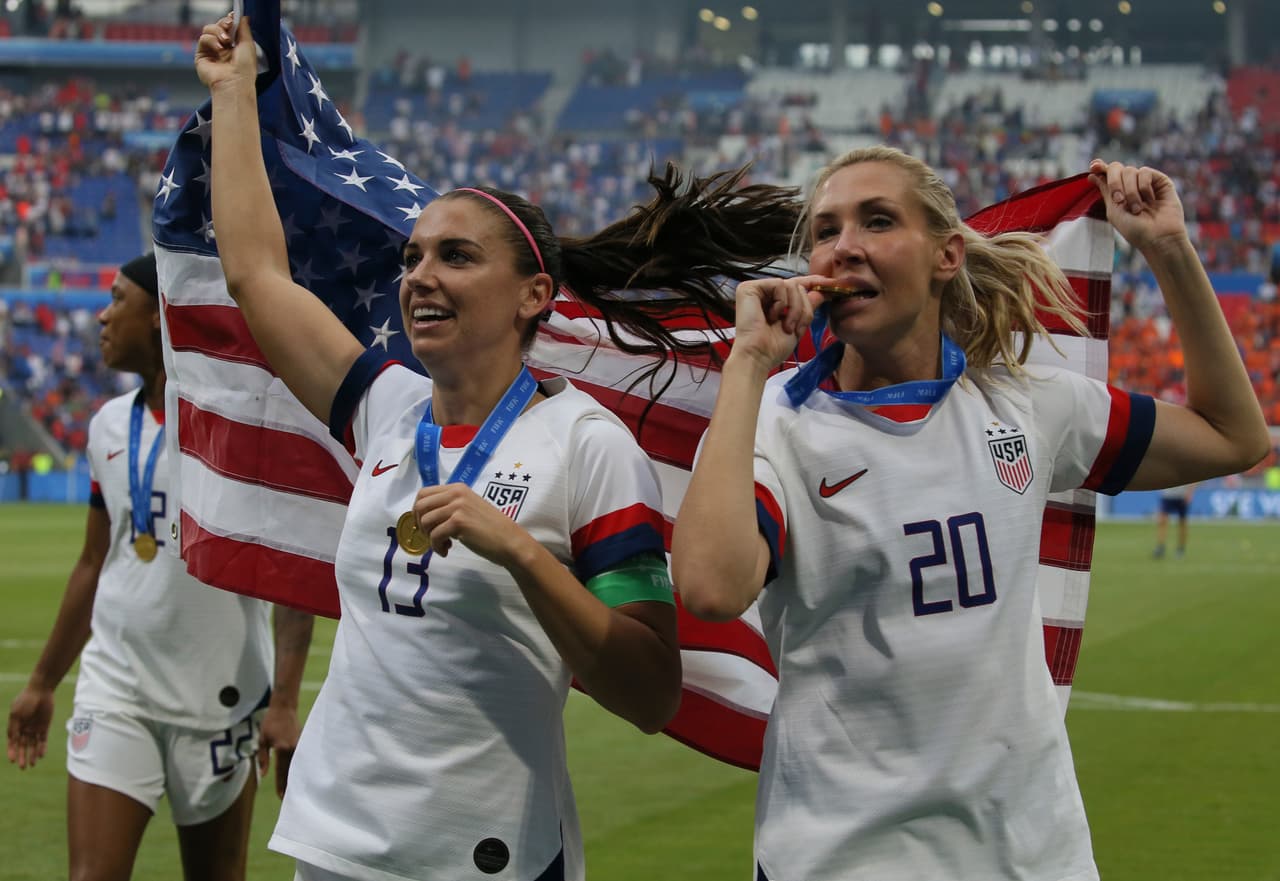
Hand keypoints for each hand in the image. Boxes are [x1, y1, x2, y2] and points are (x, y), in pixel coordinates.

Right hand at [7, 686, 54, 769]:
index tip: (12, 760)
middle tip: (23, 767)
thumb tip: (13, 740)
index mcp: (15, 726)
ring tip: (31, 765)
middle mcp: (24, 729)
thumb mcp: (16, 714)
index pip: (13, 742)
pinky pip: (43, 739)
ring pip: (33, 745)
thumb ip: (14, 727)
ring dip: (32, 754)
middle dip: (23, 756)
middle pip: (23, 746)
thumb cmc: (25, 701)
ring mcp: (35, 728)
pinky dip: (42, 747)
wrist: (41, 690)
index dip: (12, 751)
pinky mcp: (44, 726)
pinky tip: (40, 755)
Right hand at [195, 14, 256, 89]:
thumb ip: (244, 29)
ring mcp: (211, 51)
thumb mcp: (248, 44)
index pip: (227, 27)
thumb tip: (243, 17)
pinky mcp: (201, 55)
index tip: (232, 18)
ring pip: (208, 29)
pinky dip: (211, 40)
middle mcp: (222, 48)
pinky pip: (203, 38)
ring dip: (217, 32)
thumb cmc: (245, 68)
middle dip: (223, 24)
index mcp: (234, 46)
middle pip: (217, 25)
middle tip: (229, 27)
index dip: (228, 21)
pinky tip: (219, 48)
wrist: (235, 81)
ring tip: (226, 42)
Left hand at [257, 701, 300, 797]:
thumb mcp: (262, 740)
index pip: (281, 771)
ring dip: (296, 777)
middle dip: (290, 785)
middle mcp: (294, 749)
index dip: (281, 785)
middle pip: (292, 771)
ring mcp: (301, 745)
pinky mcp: (303, 742)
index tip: (282, 797)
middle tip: (290, 799)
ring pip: (298, 765)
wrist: (285, 707)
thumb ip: (263, 758)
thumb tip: (263, 775)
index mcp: (282, 749)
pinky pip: (301, 758)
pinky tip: (299, 773)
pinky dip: (300, 767)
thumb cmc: (271, 722)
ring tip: (295, 789)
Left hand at [413, 483, 531, 567]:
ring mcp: (457, 506)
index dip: (418, 511)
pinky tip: (446, 551)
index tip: (426, 525)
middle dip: (420, 524)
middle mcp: (456, 493)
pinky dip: (436, 547)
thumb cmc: (491, 529)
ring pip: (425, 522)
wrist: (510, 541)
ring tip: (443, 545)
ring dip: (429, 538)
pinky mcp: (458, 522)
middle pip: (420, 505)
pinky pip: (434, 536)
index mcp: (457, 488)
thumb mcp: (469, 509)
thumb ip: (450, 507)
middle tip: (430, 536)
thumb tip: (426, 517)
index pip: (424, 493)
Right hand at [729, 275, 830, 370]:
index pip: (795, 286)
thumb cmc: (773, 347)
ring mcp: (755, 290)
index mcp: (772, 301)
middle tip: (798, 328)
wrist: (758, 356)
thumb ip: (808, 306)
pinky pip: (778, 284)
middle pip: (797, 286)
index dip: (812, 282)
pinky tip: (771, 317)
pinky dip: (781, 303)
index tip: (829, 283)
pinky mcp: (748, 288)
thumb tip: (822, 292)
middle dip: (803, 307)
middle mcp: (763, 293)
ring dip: (795, 308)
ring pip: (791, 285)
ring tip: (786, 327)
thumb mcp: (798, 325)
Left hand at [1088, 159, 1187, 254]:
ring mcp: (1145, 182)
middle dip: (1114, 182)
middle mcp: (1130, 185)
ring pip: (1129, 171)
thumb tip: (1092, 173)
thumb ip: (1105, 190)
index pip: (1106, 173)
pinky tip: (1150, 200)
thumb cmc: (1135, 229)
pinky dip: (1143, 187)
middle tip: (1119, 200)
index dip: (1099, 167)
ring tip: (1137, 209)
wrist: (1158, 237)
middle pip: (1116, 168)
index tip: (1093, 167)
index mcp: (1117, 192)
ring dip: (1130, 191)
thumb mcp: (1114, 210)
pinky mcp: (1159, 180)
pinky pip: (1144, 172)